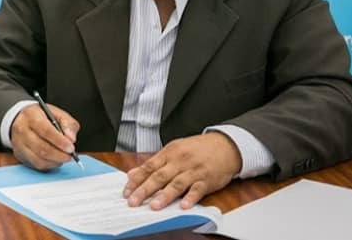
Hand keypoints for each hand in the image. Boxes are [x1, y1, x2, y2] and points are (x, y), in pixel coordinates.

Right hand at [10, 103, 79, 170]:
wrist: (21, 120)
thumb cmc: (40, 116)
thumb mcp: (56, 113)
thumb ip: (67, 123)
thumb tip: (71, 138)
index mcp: (31, 116)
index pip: (46, 131)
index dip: (60, 141)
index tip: (71, 147)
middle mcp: (22, 130)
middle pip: (41, 147)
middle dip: (59, 154)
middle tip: (70, 155)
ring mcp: (19, 144)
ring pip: (39, 159)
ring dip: (55, 161)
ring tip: (64, 157)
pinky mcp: (20, 154)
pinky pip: (36, 164)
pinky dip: (49, 165)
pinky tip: (55, 160)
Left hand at [123, 133, 241, 209]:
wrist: (225, 146)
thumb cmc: (197, 149)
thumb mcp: (173, 150)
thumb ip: (153, 163)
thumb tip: (133, 173)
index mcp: (169, 153)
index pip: (148, 167)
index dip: (136, 180)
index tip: (126, 191)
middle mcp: (179, 161)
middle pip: (159, 176)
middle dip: (145, 190)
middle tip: (134, 201)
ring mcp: (193, 171)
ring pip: (176, 184)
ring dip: (164, 196)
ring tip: (154, 206)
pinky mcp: (207, 180)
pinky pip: (197, 190)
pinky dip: (190, 198)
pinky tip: (184, 206)